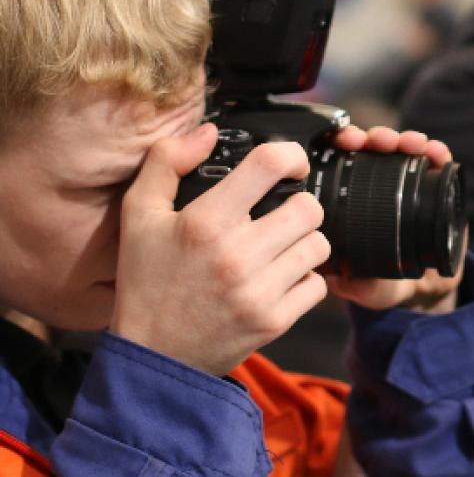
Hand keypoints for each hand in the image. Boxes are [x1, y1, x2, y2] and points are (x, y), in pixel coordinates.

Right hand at [111, 124, 329, 375]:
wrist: (153, 356)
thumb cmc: (148, 281)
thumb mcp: (139, 215)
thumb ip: (165, 162)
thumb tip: (207, 132)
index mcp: (205, 221)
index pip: (270, 164)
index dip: (291, 156)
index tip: (290, 166)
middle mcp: (236, 254)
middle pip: (309, 208)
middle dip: (300, 206)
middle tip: (282, 216)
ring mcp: (259, 290)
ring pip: (319, 246)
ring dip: (305, 243)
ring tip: (279, 249)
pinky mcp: (274, 321)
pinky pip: (318, 285)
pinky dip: (305, 281)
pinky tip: (279, 280)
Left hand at [326, 126, 464, 313]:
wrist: (424, 293)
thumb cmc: (385, 284)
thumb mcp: (364, 286)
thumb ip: (352, 281)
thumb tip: (335, 269)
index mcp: (352, 200)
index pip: (343, 161)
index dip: (342, 144)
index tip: (344, 142)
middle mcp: (378, 187)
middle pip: (372, 148)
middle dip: (374, 137)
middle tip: (377, 141)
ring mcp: (409, 186)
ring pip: (403, 150)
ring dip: (404, 139)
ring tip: (409, 143)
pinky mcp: (439, 191)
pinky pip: (438, 163)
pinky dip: (436, 152)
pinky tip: (435, 151)